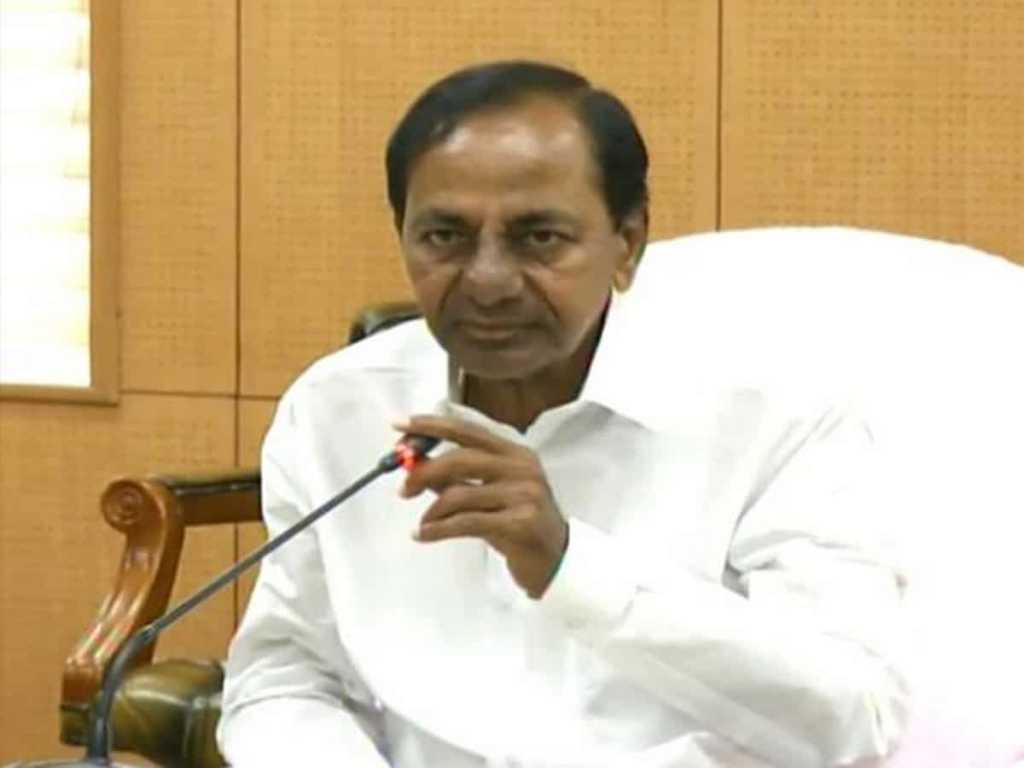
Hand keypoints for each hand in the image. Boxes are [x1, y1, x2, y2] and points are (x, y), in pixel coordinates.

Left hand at [396, 415, 568, 599]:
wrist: (557, 559)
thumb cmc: (519, 523)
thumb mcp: (491, 494)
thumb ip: (457, 478)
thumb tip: (416, 464)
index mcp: (514, 452)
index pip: (467, 430)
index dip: (431, 426)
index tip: (400, 425)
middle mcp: (521, 468)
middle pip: (459, 459)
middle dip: (423, 472)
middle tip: (402, 489)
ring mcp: (523, 495)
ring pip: (459, 494)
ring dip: (431, 511)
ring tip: (422, 524)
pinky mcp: (518, 524)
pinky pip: (465, 523)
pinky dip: (437, 530)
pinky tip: (423, 535)